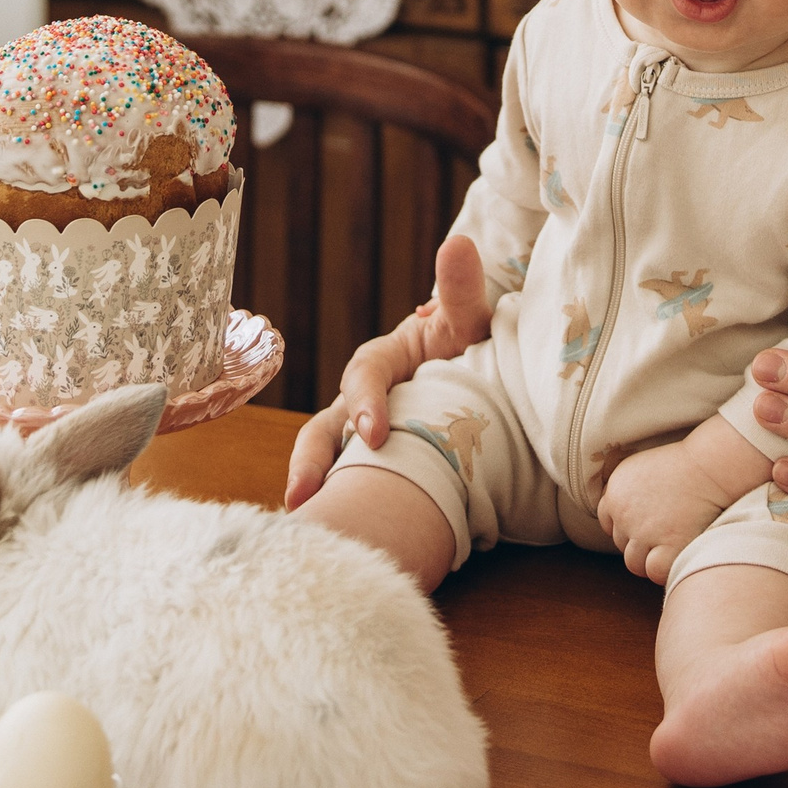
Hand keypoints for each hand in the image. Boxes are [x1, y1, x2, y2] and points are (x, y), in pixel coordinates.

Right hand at [284, 233, 490, 509]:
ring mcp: (362, 440)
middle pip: (325, 429)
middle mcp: (362, 402)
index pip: (363, 377)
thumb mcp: (470, 321)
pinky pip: (347, 489)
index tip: (373, 434)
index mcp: (383, 363)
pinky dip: (338, 509)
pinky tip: (333, 545)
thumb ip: (462, 289)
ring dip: (313, 490)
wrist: (482, 384)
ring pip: (326, 461)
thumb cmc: (471, 348)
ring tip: (305, 527)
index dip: (364, 403)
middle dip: (312, 461)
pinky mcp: (373, 471)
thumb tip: (458, 242)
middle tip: (306, 496)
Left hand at [598, 442, 736, 584]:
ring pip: (634, 562)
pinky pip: (653, 571)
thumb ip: (627, 491)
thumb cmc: (684, 465)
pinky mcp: (666, 545)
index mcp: (616, 491)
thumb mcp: (643, 467)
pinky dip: (663, 567)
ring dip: (650, 557)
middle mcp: (624, 513)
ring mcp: (643, 532)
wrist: (711, 467)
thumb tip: (625, 515)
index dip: (626, 525)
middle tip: (665, 530)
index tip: (646, 524)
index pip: (608, 521)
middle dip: (640, 540)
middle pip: (621, 543)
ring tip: (672, 543)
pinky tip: (677, 553)